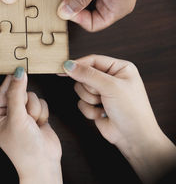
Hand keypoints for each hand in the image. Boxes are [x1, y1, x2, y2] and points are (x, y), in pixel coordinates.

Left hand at [0, 67, 61, 183]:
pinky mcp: (35, 116)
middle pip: (19, 91)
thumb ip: (17, 93)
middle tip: (26, 114)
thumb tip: (18, 73)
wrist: (43, 164)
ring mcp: (22, 115)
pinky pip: (41, 102)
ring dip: (34, 109)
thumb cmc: (24, 147)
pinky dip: (42, 112)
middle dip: (25, 102)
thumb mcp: (16, 117)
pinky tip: (40, 125)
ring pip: (31, 96)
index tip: (18, 69)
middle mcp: (7, 114)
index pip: (2, 91)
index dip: (11, 82)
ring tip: (33, 123)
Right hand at [63, 55, 175, 182]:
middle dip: (90, 88)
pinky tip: (103, 114)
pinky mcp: (96, 105)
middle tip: (101, 95)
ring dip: (90, 100)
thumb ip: (87, 74)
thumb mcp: (110, 86)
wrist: (134, 137)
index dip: (78, 65)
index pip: (93, 60)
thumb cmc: (131, 110)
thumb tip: (69, 65)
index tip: (63, 69)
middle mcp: (111, 78)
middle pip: (84, 75)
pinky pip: (81, 103)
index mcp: (120, 68)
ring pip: (81, 90)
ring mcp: (103, 92)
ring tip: (104, 105)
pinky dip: (90, 110)